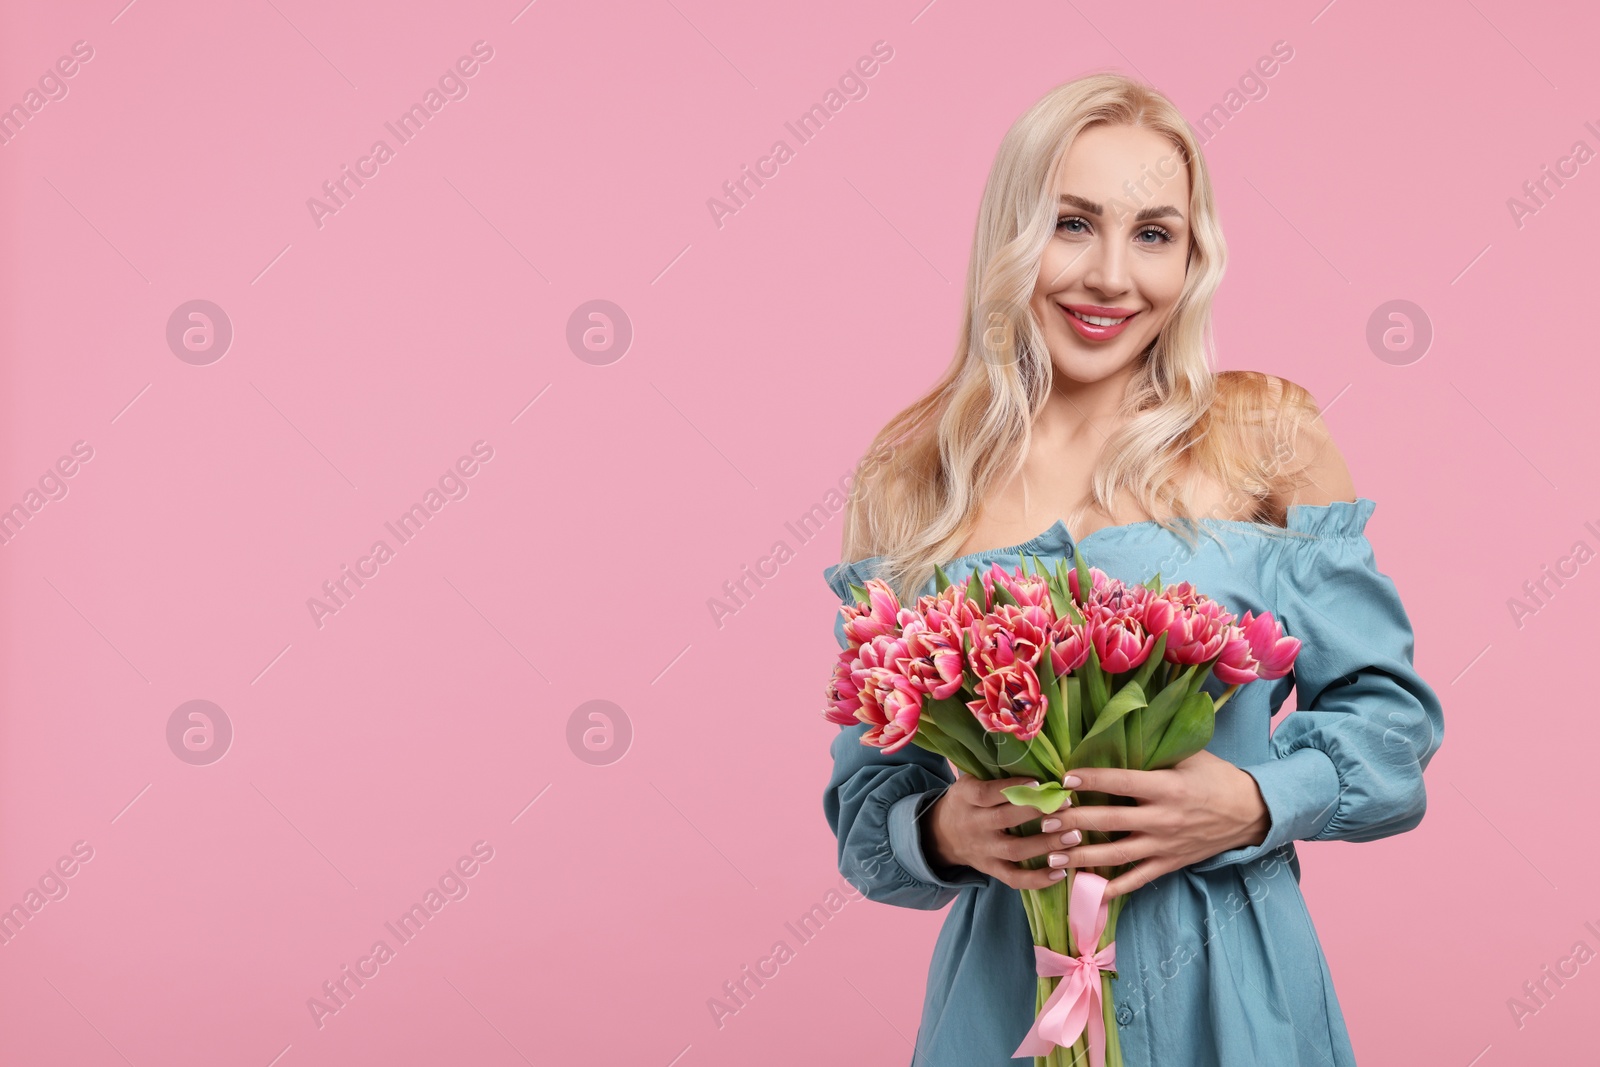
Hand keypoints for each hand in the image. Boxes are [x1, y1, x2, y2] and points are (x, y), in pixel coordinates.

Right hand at [921, 770, 1072, 890]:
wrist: (942, 835)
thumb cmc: (966, 801)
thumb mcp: (969, 782)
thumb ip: (994, 774)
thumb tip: (1033, 758)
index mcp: (967, 798)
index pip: (987, 793)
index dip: (1013, 788)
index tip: (1040, 782)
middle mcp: (974, 825)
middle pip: (1005, 820)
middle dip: (1038, 812)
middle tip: (1068, 805)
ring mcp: (984, 850)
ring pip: (1015, 850)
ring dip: (1046, 844)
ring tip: (1074, 836)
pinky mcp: (991, 869)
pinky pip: (1014, 878)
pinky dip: (1037, 879)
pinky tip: (1061, 873)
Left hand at [1049, 750, 1270, 898]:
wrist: (1252, 813)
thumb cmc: (1216, 778)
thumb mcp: (1189, 756)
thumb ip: (1154, 753)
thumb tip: (1115, 737)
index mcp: (1165, 787)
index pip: (1120, 782)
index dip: (1089, 780)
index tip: (1062, 779)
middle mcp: (1162, 818)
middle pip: (1109, 821)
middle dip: (1072, 822)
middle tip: (1043, 821)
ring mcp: (1164, 846)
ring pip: (1116, 855)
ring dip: (1081, 857)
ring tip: (1051, 857)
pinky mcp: (1169, 864)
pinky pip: (1136, 880)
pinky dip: (1112, 889)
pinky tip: (1087, 892)